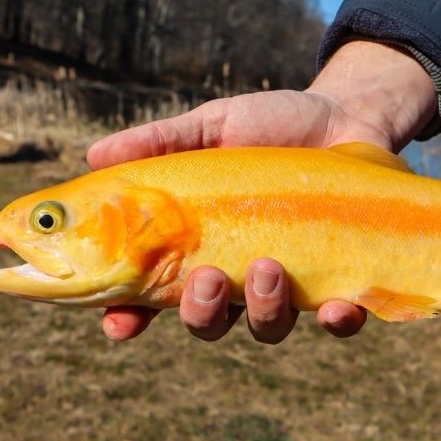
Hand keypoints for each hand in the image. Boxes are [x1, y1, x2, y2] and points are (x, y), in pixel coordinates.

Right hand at [87, 41, 436, 341]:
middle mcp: (241, 272)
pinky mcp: (342, 277)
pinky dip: (338, 322)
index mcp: (202, 244)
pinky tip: (336, 307)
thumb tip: (96, 155)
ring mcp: (292, 280)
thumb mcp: (215, 126)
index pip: (154, 292)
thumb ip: (162, 142)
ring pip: (268, 326)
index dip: (131, 316)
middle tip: (208, 279)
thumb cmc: (272, 125)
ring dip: (263, 310)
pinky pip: (340, 320)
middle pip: (209, 321)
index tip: (121, 324)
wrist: (345, 114)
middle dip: (202, 312)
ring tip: (268, 267)